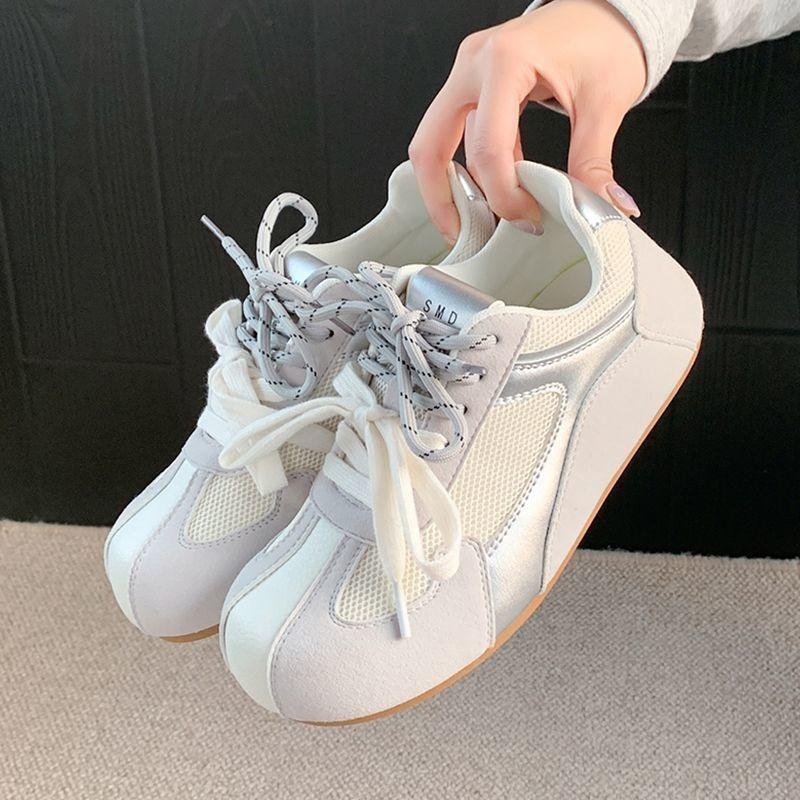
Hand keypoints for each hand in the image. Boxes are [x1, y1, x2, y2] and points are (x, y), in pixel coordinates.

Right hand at [408, 0, 646, 240]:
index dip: (503, 195)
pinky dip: (471, 167)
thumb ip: (594, 162)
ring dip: (454, 185)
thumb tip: (601, 209)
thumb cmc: (605, 38)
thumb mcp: (605, 104)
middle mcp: (475, 64)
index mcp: (506, 61)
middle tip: (462, 234)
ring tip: (481, 219)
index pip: (488, 148)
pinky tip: (494, 190)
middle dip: (442, 198)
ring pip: (437, 142)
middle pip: (431, 145)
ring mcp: (468, 72)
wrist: (608, 9)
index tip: (527, 218)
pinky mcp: (473, 83)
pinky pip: (458, 133)